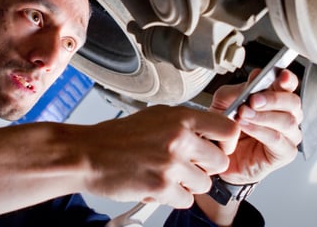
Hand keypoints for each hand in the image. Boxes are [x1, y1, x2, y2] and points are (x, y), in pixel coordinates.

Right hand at [78, 105, 240, 207]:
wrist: (88, 154)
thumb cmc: (117, 136)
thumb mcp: (156, 116)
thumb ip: (184, 123)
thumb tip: (208, 132)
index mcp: (181, 118)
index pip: (228, 129)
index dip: (228, 142)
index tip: (220, 147)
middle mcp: (179, 139)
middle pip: (220, 162)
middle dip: (205, 168)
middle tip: (187, 165)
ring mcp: (171, 164)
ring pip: (204, 184)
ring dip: (188, 184)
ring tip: (166, 174)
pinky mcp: (161, 187)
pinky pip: (185, 200)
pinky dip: (172, 197)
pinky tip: (156, 184)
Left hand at [209, 69, 302, 183]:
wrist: (221, 156)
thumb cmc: (228, 129)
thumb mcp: (225, 102)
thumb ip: (239, 89)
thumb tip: (255, 78)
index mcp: (275, 99)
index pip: (289, 84)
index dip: (288, 79)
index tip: (281, 76)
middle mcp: (286, 115)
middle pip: (293, 102)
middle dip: (273, 99)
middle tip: (254, 100)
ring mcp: (288, 135)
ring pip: (287, 121)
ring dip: (263, 116)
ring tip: (243, 114)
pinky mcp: (285, 153)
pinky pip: (277, 139)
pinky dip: (260, 131)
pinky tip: (246, 126)